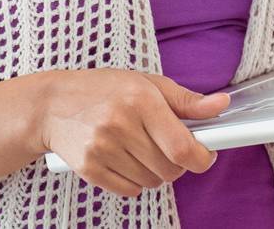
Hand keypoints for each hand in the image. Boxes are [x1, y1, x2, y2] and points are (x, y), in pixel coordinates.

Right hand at [36, 69, 227, 196]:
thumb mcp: (148, 84)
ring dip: (155, 172)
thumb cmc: (104, 90)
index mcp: (141, 100)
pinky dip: (135, 181)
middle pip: (169, 169)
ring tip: (143, 150)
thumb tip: (221, 105)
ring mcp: (102, 148)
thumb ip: (186, 101)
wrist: (52, 105)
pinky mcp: (89, 168)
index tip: (206, 155)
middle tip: (169, 148)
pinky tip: (126, 160)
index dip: (201, 157)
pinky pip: (129, 190)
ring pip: (151, 182)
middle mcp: (120, 125)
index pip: (181, 146)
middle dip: (177, 163)